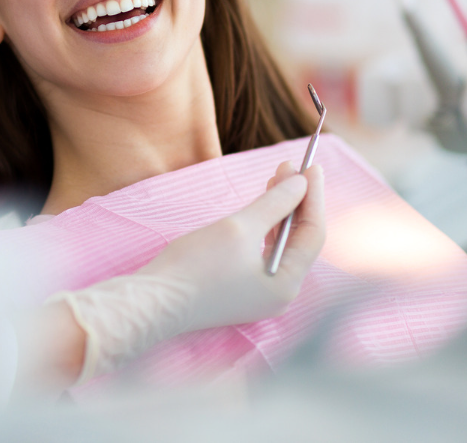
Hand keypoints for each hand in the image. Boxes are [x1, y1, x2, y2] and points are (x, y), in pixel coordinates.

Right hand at [41, 161, 324, 384]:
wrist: (154, 301)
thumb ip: (275, 203)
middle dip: (297, 200)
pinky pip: (264, 250)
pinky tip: (263, 203)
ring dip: (280, 209)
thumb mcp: (240, 227)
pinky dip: (265, 225)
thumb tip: (301, 183)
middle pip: (299, 238)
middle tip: (292, 166)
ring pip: (281, 242)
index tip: (311, 165)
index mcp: (287, 285)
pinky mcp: (242, 287)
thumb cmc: (197, 265)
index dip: (313, 196)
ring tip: (278, 176)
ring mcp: (260, 292)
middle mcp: (280, 292)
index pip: (313, 233)